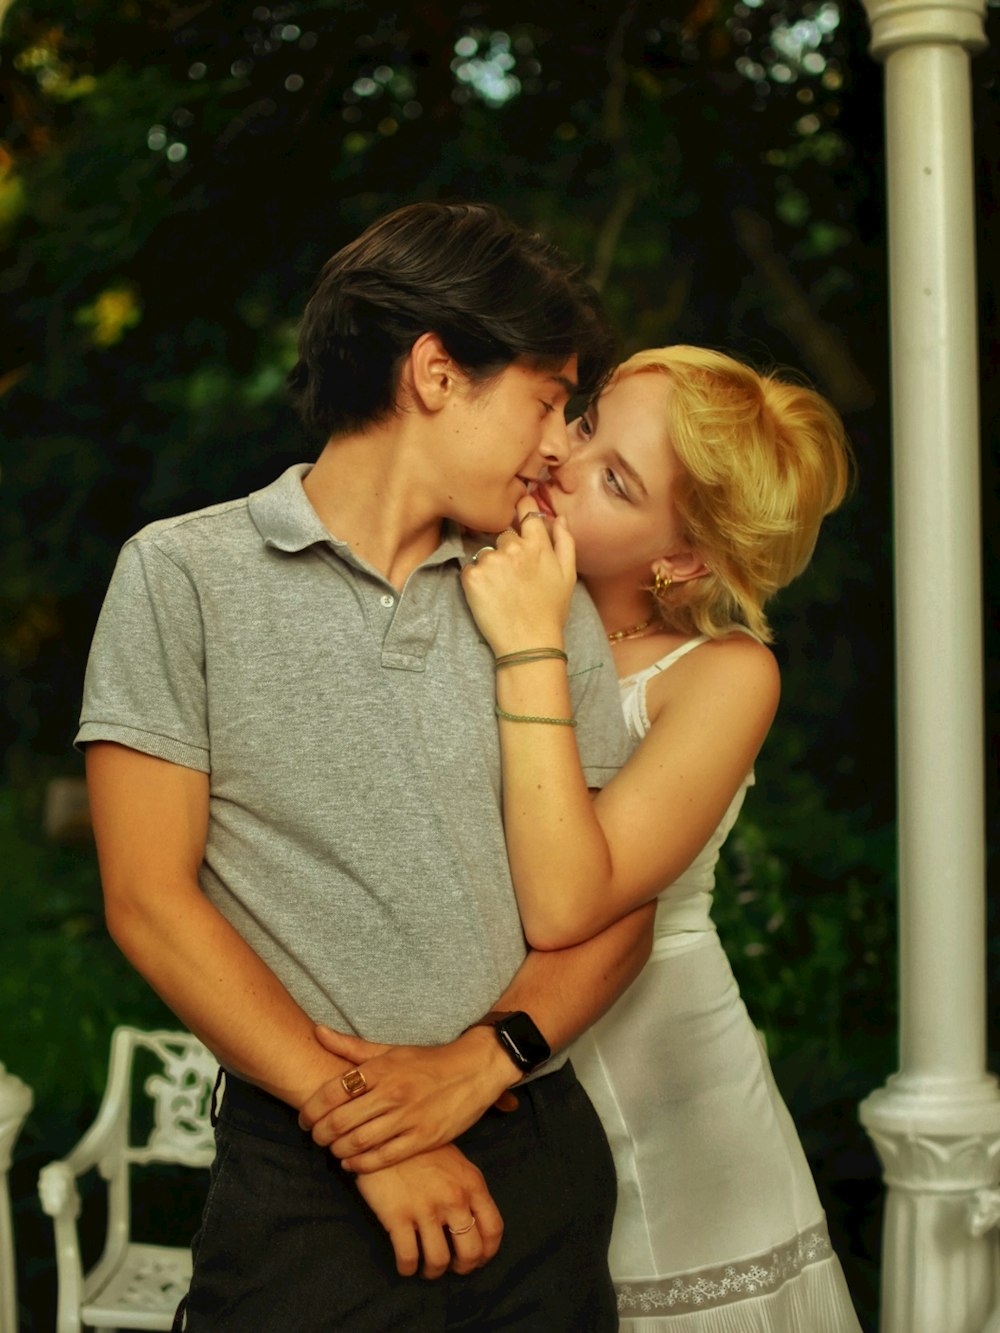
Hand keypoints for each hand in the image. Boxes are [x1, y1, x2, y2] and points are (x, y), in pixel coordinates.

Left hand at [298, 1025, 517, 1171]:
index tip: (304, 1118)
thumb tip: (317, 1031)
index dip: (311, 1109)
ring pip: (358, 1142)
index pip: (332, 1091)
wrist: (475, 1069)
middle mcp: (393, 1093)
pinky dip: (360, 1164)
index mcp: (382, 1069)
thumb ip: (351, 1047)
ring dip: (337, 1150)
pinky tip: (351, 1163)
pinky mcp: (424, 1138)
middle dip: (319, 1133)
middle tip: (314, 1137)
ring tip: (332, 1149)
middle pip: (340, 1121)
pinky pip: (383, 1158)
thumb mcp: (390, 1049)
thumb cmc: (428, 1061)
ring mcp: (409, 1117)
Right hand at [355, 1143, 503, 1277]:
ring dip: (433, 1271)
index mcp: (472, 1183)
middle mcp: (454, 1198)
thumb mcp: (456, 1162)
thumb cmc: (421, 1150)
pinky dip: (408, 1269)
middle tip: (451, 1266)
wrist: (384, 1135)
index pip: (494, 1229)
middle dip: (462, 1268)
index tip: (477, 1259)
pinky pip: (408, 1257)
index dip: (487, 1252)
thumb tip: (474, 1223)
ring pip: (439, 1261)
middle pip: (470, 1252)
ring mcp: (426, 1208)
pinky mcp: (398, 1216)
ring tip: (426, 1267)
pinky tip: (406, 1265)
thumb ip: (468, 1190)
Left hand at [461, 496, 576, 656]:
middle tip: (514, 577)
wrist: (528, 643)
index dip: (520, 510)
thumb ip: (565, 541)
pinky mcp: (471, 577)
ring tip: (503, 590)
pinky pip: (471, 568)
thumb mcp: (568, 574)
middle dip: (506, 548)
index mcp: (537, 544)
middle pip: (502, 534)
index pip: (524, 510)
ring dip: (491, 565)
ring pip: (485, 551)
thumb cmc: (550, 610)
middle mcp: (512, 547)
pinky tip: (490, 596)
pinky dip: (476, 579)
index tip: (516, 515)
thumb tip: (558, 517)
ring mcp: (490, 561)